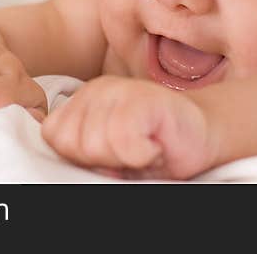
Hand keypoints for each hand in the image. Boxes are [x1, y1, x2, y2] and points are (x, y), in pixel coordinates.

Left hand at [41, 76, 215, 179]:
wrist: (202, 133)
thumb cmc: (154, 148)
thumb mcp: (108, 155)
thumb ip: (83, 155)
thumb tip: (70, 168)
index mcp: (82, 101)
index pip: (54, 136)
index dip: (80, 157)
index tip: (111, 155)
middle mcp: (97, 89)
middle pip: (73, 142)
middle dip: (101, 159)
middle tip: (130, 151)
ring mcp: (120, 89)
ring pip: (95, 142)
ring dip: (123, 157)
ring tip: (143, 146)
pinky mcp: (144, 98)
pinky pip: (124, 138)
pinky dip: (141, 153)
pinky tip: (155, 145)